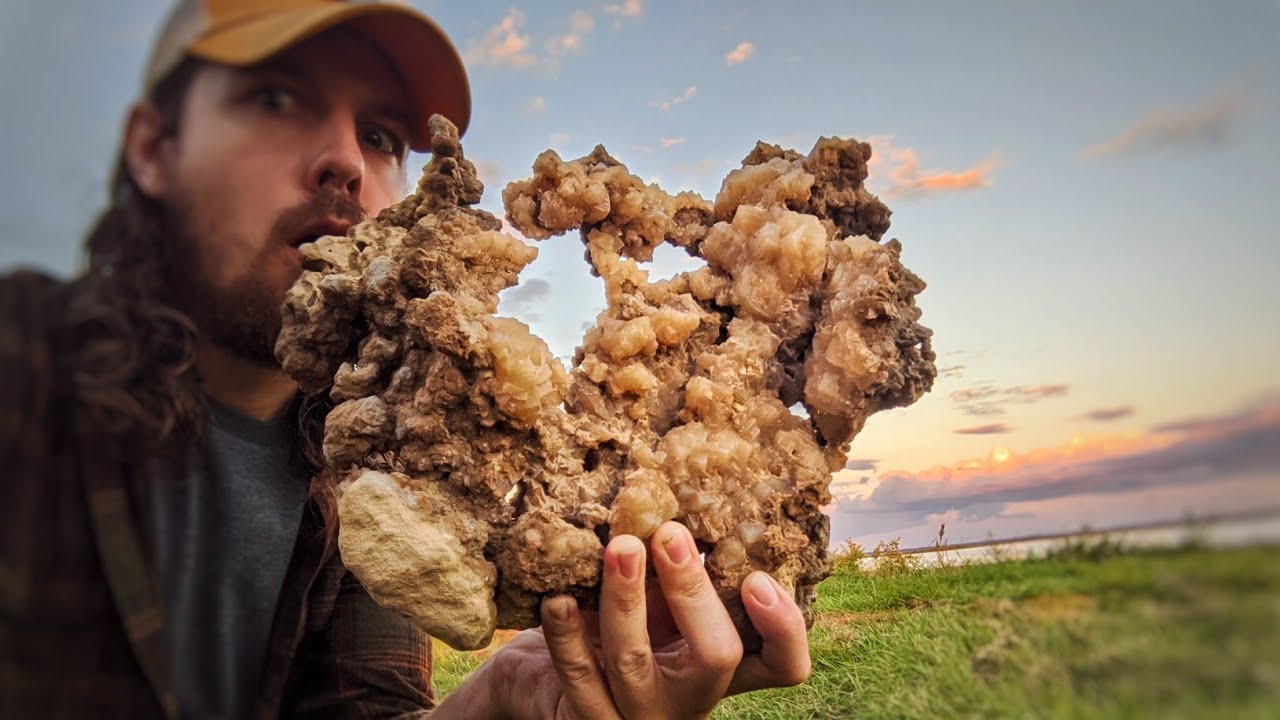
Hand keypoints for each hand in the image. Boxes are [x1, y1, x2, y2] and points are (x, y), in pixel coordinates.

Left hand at [474, 521, 811, 718]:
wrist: (549, 689)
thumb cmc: (618, 628)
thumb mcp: (657, 600)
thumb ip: (677, 568)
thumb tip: (680, 495)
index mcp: (720, 665)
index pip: (782, 663)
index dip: (783, 627)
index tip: (757, 578)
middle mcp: (690, 696)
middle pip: (718, 656)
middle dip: (693, 590)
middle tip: (669, 533)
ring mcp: (641, 713)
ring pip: (636, 662)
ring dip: (625, 598)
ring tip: (617, 549)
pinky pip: (577, 677)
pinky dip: (566, 633)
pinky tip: (558, 599)